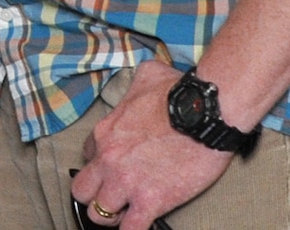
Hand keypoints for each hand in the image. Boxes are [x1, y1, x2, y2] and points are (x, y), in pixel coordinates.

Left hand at [69, 59, 233, 229]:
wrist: (206, 112)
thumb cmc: (181, 93)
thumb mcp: (147, 75)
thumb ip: (136, 84)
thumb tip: (144, 80)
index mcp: (106, 131)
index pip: (88, 155)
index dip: (100, 164)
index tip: (112, 168)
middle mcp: (109, 158)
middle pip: (83, 190)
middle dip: (94, 196)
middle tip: (112, 197)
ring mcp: (127, 181)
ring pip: (99, 214)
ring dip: (112, 217)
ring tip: (126, 215)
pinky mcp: (151, 200)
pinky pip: (131, 229)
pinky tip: (140, 227)